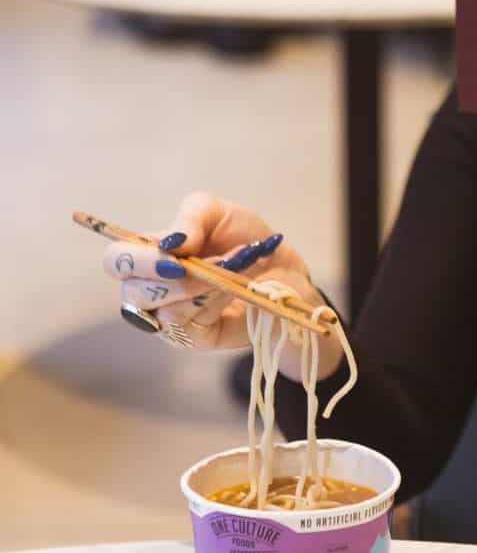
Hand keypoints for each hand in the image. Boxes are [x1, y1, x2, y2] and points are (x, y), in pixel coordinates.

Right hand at [103, 191, 339, 379]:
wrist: (284, 272)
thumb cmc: (245, 240)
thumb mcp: (220, 213)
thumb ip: (191, 217)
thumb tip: (171, 244)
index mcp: (149, 254)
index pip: (115, 261)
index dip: (135, 260)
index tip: (175, 253)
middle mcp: (151, 289)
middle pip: (134, 292)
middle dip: (176, 276)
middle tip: (213, 263)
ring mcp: (170, 318)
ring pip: (166, 310)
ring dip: (204, 286)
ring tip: (233, 271)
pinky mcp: (192, 338)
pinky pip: (191, 323)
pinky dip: (215, 301)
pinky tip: (232, 290)